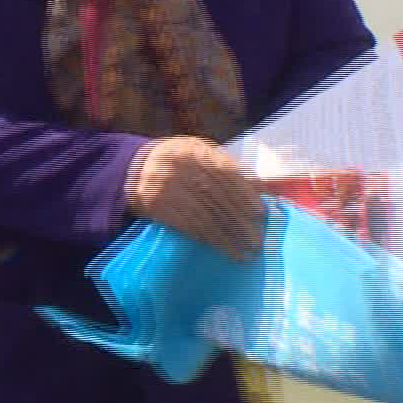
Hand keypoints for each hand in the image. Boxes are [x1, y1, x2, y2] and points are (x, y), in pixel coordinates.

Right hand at [127, 136, 265, 261]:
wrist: (137, 166)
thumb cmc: (182, 162)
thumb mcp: (202, 154)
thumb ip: (229, 168)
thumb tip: (265, 191)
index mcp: (193, 150)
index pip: (226, 173)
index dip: (245, 193)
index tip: (261, 213)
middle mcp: (177, 165)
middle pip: (216, 197)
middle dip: (240, 221)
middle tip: (258, 241)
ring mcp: (163, 185)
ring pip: (202, 215)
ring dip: (225, 237)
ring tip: (243, 253)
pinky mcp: (153, 203)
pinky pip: (185, 224)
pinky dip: (205, 237)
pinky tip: (220, 246)